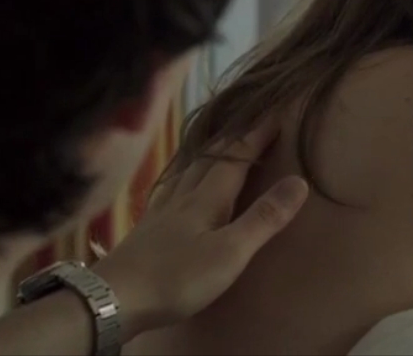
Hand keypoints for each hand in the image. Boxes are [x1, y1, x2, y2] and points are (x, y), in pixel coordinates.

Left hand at [92, 121, 308, 338]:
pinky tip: (177, 182)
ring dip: (209, 152)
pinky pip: (170, 187)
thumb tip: (299, 181)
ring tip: (219, 143)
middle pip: (212, 158)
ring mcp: (162, 210)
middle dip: (235, 138)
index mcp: (207, 198)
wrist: (113, 298)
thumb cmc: (176, 278)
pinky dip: (183, 174)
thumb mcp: (230, 253)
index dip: (257, 135)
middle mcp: (183, 195)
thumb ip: (264, 218)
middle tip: (253, 121)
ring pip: (188, 170)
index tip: (277, 114)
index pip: (237, 157)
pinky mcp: (147, 227)